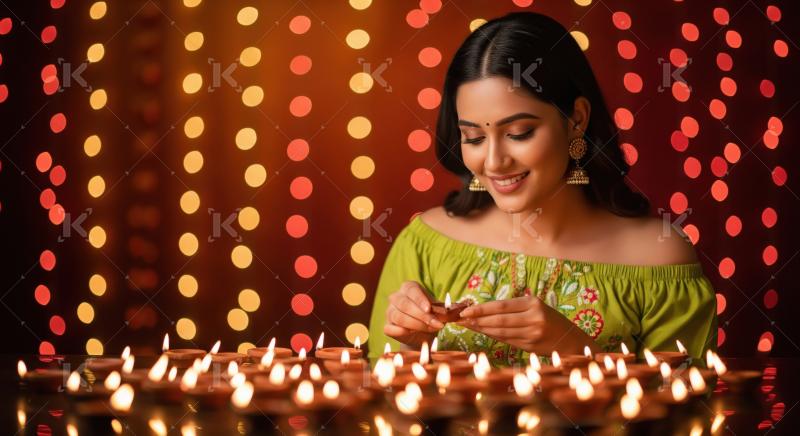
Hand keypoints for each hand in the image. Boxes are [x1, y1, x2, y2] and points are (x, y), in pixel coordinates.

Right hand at [383, 281, 443, 348]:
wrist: (423, 335)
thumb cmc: (431, 317)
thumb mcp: (440, 311)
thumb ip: (446, 310)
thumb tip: (456, 309)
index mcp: (409, 288)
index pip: (412, 290)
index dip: (420, 299)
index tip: (429, 309)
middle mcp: (396, 297)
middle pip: (405, 304)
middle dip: (422, 315)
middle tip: (437, 324)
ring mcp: (390, 312)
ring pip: (399, 317)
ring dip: (417, 325)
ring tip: (431, 329)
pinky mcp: (387, 326)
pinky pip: (390, 329)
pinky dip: (401, 332)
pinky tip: (412, 333)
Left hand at [456, 295, 599, 354]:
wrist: (570, 339)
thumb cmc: (549, 319)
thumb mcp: (534, 307)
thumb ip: (513, 309)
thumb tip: (483, 311)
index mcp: (533, 303)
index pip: (501, 306)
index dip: (481, 309)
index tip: (465, 310)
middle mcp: (533, 318)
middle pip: (498, 320)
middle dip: (477, 320)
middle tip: (461, 319)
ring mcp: (532, 333)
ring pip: (500, 332)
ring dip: (482, 329)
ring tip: (468, 326)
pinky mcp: (530, 346)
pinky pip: (506, 340)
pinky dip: (492, 337)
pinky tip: (482, 333)